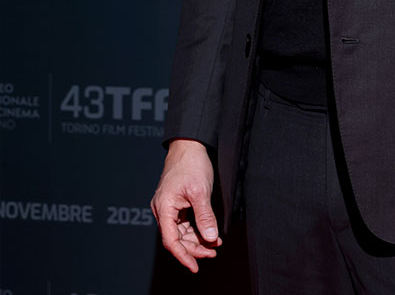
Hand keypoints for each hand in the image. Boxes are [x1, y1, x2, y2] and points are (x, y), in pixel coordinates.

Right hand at [151, 138, 221, 272]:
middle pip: (176, 238)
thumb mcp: (200, 191)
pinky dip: (196, 228)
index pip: (171, 241)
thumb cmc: (191, 163)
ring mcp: (168, 205)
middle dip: (194, 247)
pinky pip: (184, 221)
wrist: (189, 144)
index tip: (195, 266)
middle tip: (213, 252)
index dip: (184, 256)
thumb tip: (210, 239)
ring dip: (197, 238)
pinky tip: (209, 232)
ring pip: (181, 231)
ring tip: (215, 243)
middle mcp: (162, 209)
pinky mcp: (175, 202)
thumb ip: (205, 217)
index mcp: (164, 207)